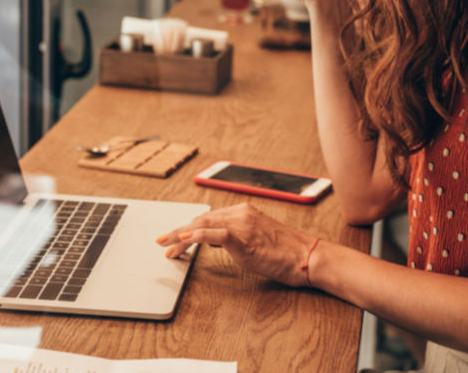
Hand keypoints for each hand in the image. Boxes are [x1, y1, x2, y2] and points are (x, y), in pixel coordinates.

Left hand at [156, 202, 315, 287]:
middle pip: (201, 218)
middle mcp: (240, 212)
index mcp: (244, 211)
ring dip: (180, 235)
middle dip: (179, 231)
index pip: (209, 217)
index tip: (176, 238)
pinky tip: (182, 240)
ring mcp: (240, 222)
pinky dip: (194, 235)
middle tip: (163, 242)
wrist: (305, 256)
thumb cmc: (286, 253)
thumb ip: (237, 237)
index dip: (189, 227)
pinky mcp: (241, 236)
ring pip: (201, 224)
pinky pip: (211, 233)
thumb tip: (217, 241)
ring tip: (166, 246)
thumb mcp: (256, 241)